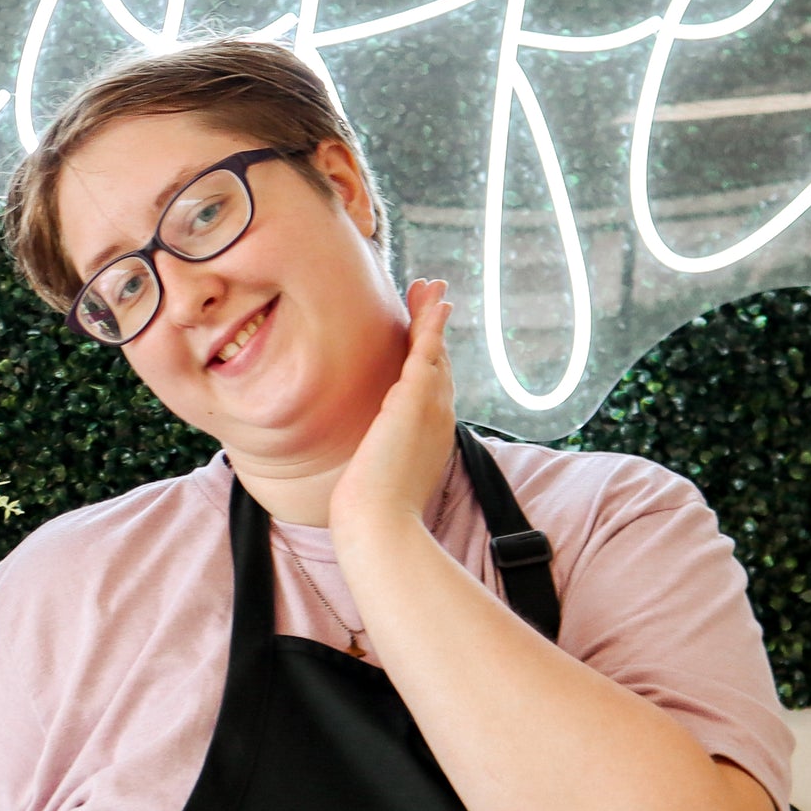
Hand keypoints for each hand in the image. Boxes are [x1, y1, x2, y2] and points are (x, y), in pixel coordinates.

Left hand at [330, 279, 454, 547]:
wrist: (378, 523)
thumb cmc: (374, 510)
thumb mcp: (383, 476)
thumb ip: (383, 458)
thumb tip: (370, 463)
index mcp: (430, 433)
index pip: (433, 384)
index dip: (431, 354)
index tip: (424, 331)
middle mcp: (437, 417)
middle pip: (440, 361)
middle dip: (435, 327)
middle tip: (435, 295)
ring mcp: (429, 408)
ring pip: (435, 351)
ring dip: (434, 317)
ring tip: (433, 287)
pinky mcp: (413, 402)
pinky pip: (427, 354)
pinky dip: (431, 327)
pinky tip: (434, 304)